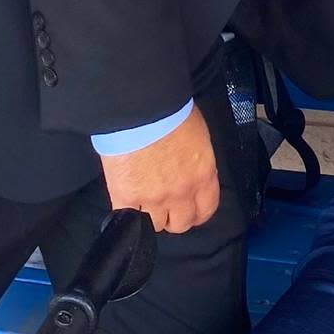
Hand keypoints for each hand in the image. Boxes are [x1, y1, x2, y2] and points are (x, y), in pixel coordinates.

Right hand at [99, 105, 219, 233]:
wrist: (141, 108)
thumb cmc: (170, 111)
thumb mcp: (197, 135)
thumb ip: (196, 160)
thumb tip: (189, 167)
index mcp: (203, 175)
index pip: (206, 209)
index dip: (196, 212)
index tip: (190, 209)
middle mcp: (182, 192)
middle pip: (181, 223)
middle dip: (174, 217)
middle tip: (166, 207)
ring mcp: (154, 198)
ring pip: (156, 225)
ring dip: (151, 216)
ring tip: (143, 203)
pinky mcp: (127, 196)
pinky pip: (127, 217)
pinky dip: (127, 212)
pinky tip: (126, 200)